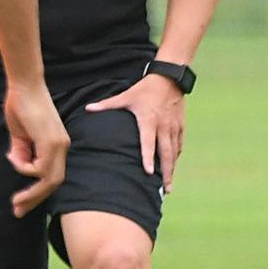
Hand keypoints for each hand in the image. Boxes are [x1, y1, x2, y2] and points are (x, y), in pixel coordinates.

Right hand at [3, 80, 68, 215]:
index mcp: (57, 146)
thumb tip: (18, 164)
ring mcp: (58, 144)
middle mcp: (62, 147)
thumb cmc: (21, 107)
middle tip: (18, 211)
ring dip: (32, 190)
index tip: (21, 204)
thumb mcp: (20, 135)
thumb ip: (21, 151)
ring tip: (16, 199)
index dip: (38, 192)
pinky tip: (14, 155)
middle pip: (54, 182)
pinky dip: (25, 167)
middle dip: (36, 199)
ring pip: (50, 178)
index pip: (52, 176)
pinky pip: (40, 167)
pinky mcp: (51, 141)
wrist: (24, 86)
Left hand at [85, 73, 187, 190]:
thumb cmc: (144, 89)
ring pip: (174, 152)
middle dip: (167, 173)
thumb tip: (87, 109)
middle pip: (167, 154)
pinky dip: (175, 156)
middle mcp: (163, 126)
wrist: (169, 78)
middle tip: (166, 190)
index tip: (150, 173)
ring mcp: (173, 127)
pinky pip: (179, 144)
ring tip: (169, 185)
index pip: (148, 143)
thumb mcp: (125, 96)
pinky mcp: (180, 126)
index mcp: (149, 121)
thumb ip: (107, 104)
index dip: (149, 158)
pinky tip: (172, 166)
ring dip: (172, 169)